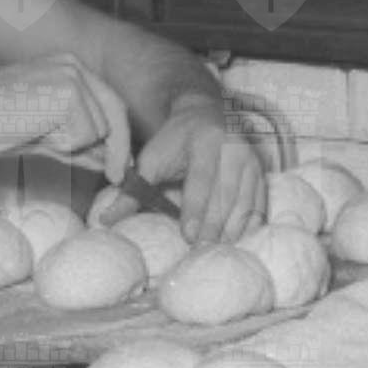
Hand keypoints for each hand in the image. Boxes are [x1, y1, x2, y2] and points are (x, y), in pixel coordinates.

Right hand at [0, 56, 131, 183]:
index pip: (108, 104)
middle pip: (115, 113)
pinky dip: (62, 145)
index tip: (121, 166)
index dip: (119, 138)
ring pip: (98, 129)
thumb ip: (78, 145)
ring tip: (34, 132)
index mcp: (67, 68)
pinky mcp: (68, 91)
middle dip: (116, 149)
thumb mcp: (44, 136)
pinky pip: (83, 135)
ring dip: (72, 145)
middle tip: (117, 177)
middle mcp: (73, 65)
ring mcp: (72, 76)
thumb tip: (107, 161)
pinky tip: (33, 130)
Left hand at [135, 98, 263, 243]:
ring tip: (217, 253)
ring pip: (246, 202)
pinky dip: (248, 226)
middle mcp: (235, 148)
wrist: (206, 114)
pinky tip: (236, 243)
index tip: (188, 236)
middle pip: (227, 195)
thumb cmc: (175, 140)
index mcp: (206, 141)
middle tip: (201, 252)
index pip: (203, 180)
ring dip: (232, 231)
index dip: (196, 209)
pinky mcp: (261, 174)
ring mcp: (252, 161)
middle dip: (214, 226)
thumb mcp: (151, 158)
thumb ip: (133, 189)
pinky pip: (259, 205)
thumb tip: (106, 220)